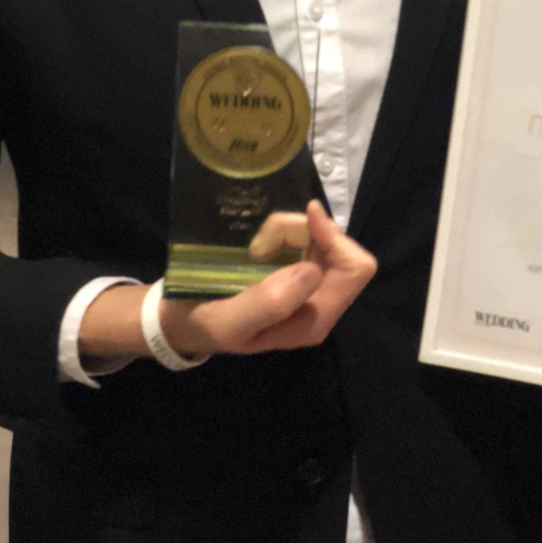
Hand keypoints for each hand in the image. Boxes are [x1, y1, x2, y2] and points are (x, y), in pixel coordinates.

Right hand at [163, 200, 375, 356]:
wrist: (185, 321)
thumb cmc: (207, 324)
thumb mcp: (230, 324)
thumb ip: (271, 303)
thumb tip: (314, 270)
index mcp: (314, 319)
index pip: (356, 270)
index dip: (337, 239)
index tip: (307, 218)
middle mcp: (319, 301)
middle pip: (338, 246)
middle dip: (304, 233)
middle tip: (261, 243)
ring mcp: (308, 282)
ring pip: (318, 235)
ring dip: (285, 231)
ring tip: (252, 250)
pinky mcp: (294, 266)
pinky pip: (301, 234)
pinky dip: (280, 231)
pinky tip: (256, 249)